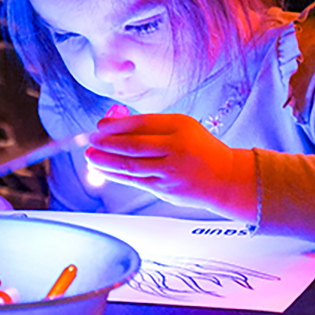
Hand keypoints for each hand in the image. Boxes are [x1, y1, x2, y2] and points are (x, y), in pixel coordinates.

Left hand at [85, 113, 254, 215]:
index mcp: (180, 127)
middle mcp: (175, 149)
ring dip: (105, 161)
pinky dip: (115, 175)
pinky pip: (134, 181)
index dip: (116, 125)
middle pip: (132, 146)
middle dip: (106, 143)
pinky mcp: (165, 190)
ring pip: (130, 166)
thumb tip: (115, 126)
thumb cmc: (200, 149)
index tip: (100, 125)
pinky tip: (103, 170)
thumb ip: (153, 126)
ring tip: (89, 155)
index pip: (141, 124)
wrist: (225, 178)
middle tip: (89, 140)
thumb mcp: (183, 127)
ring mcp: (170, 172)